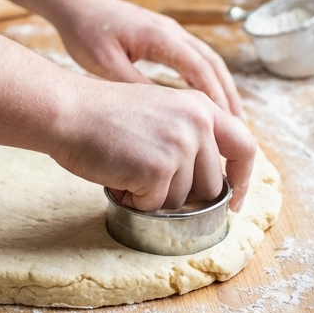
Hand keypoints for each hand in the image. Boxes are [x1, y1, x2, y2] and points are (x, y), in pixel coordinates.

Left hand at [53, 0, 243, 117]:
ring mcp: (170, 30)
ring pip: (207, 59)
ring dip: (221, 87)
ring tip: (231, 117)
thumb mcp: (106, 64)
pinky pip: (194, 57)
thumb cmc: (85, 31)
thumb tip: (164, 112)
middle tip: (239, 127)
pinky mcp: (163, 34)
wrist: (73, 2)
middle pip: (213, 64)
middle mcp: (172, 30)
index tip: (228, 124)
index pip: (200, 69)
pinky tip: (205, 98)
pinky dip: (206, 78)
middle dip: (228, 95)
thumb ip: (136, 85)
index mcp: (160, 36)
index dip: (216, 98)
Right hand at [55, 73, 256, 212]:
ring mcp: (180, 145)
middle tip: (146, 177)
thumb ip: (190, 134)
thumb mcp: (161, 110)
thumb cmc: (104, 116)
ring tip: (127, 169)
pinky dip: (134, 201)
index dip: (243, 180)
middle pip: (211, 186)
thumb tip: (211, 182)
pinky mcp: (159, 169)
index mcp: (201, 106)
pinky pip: (155, 207)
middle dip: (180, 193)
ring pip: (183, 201)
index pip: (245, 147)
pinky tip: (118, 177)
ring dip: (154, 197)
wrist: (67, 112)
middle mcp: (198, 123)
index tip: (234, 201)